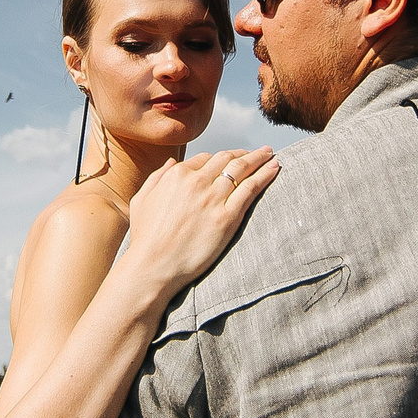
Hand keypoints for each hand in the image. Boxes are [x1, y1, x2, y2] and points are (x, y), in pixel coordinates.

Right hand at [119, 147, 278, 295]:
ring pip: (242, 169)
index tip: (232, 159)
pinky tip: (274, 168)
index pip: (205, 159)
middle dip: (244, 153)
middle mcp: (197, 181)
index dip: (221, 158)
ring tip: (270, 154)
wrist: (153, 265)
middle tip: (258, 152)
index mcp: (177, 174)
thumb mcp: (142, 199)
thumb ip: (157, 177)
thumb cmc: (145, 237)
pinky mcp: (227, 217)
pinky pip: (250, 189)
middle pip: (227, 159)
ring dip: (259, 158)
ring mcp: (213, 198)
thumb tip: (171, 162)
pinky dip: (265, 175)